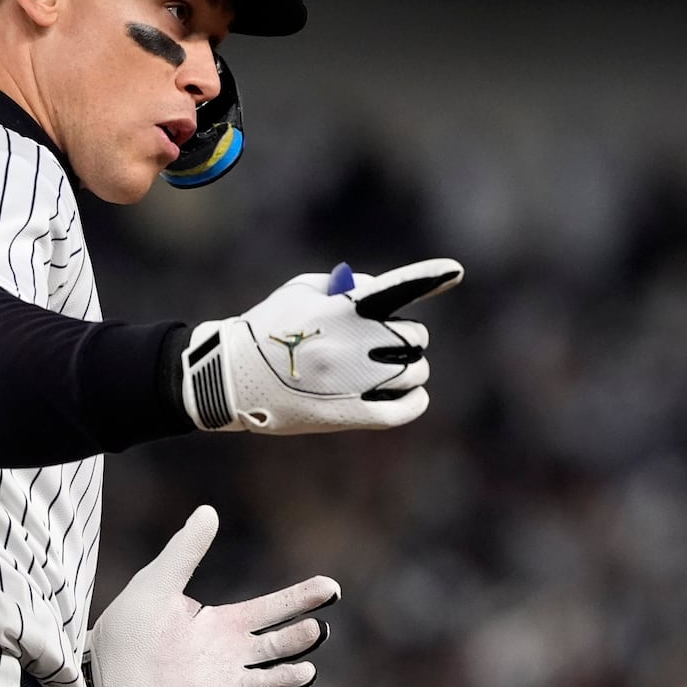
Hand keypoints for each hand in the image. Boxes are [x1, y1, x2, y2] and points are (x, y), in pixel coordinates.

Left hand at [86, 505, 337, 686]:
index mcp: (224, 624)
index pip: (273, 609)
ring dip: (287, 678)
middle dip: (298, 638)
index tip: (331, 588)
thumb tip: (208, 510)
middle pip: (277, 647)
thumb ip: (185, 550)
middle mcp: (229, 656)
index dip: (302, 598)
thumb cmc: (127, 625)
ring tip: (304, 668)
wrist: (95, 672)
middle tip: (315, 629)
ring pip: (266, 684)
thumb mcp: (158, 580)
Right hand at [181, 257, 464, 433]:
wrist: (230, 377)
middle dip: (408, 339)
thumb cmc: (268, 326)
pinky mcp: (347, 416)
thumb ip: (346, 288)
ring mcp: (350, 382)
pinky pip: (402, 410)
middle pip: (412, 337)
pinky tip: (413, 395)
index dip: (429, 277)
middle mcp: (350, 344)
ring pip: (414, 373)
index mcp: (340, 309)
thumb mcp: (299, 290)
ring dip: (411, 368)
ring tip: (395, 368)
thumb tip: (382, 292)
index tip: (456, 270)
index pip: (394, 288)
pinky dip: (414, 401)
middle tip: (394, 343)